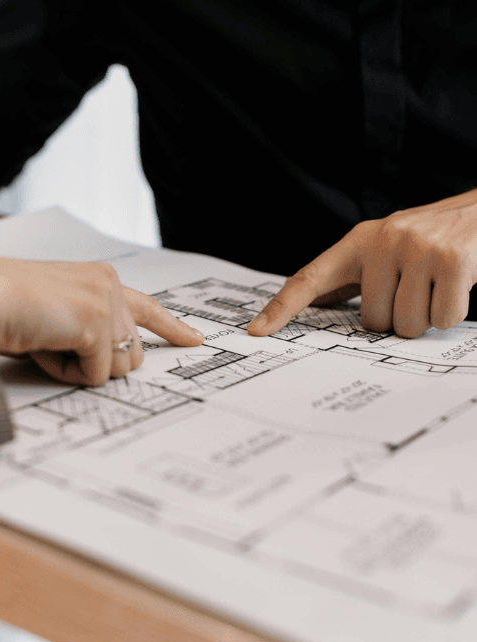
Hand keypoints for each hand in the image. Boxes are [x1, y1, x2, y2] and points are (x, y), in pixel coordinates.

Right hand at [0, 256, 203, 385]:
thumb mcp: (53, 313)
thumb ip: (85, 325)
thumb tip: (110, 359)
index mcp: (98, 277)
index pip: (146, 307)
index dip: (171, 327)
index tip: (193, 339)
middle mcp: (108, 283)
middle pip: (131, 353)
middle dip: (96, 363)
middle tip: (54, 347)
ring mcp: (104, 302)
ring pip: (116, 367)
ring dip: (77, 368)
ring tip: (43, 342)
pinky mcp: (95, 324)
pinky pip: (94, 376)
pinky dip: (64, 373)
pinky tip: (41, 347)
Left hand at [248, 189, 476, 337]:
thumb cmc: (431, 238)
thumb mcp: (384, 247)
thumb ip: (350, 276)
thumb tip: (308, 304)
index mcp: (357, 242)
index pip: (308, 278)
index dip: (280, 308)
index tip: (256, 331)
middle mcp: (383, 241)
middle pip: (371, 321)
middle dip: (397, 317)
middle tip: (417, 288)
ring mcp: (417, 249)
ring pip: (406, 325)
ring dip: (426, 317)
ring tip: (437, 286)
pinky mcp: (453, 260)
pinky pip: (442, 319)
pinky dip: (452, 313)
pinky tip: (457, 286)